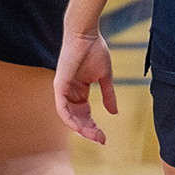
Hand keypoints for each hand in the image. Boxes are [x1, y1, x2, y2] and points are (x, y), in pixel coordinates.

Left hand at [54, 29, 116, 144]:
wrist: (86, 35)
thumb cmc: (95, 50)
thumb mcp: (105, 77)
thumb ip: (108, 95)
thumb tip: (114, 113)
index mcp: (79, 91)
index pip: (84, 114)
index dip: (93, 126)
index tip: (104, 137)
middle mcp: (69, 93)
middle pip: (77, 118)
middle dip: (88, 130)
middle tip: (101, 139)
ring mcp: (63, 90)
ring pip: (69, 117)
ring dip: (81, 128)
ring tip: (94, 135)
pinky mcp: (59, 86)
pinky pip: (62, 108)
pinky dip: (69, 119)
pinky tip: (79, 127)